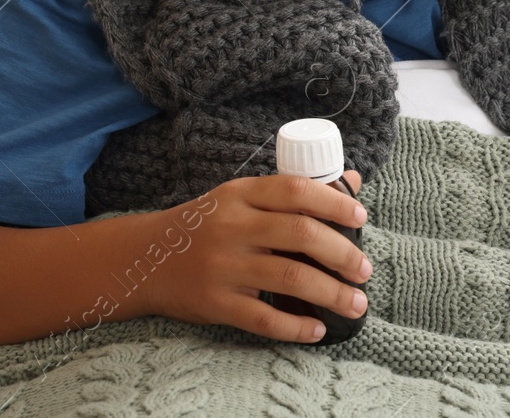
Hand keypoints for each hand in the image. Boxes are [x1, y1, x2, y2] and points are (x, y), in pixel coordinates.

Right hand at [150, 170, 370, 343]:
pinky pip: (263, 318)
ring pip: (289, 278)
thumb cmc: (206, 225)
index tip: (361, 217)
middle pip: (300, 234)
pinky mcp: (215, 303)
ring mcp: (223, 266)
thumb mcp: (242, 198)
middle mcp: (233, 227)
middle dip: (342, 253)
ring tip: (356, 303)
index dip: (334, 201)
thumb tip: (352, 180)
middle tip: (364, 270)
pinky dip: (295, 327)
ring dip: (331, 293)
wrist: (145, 259)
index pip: (295, 190)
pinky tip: (317, 329)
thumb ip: (292, 192)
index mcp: (241, 195)